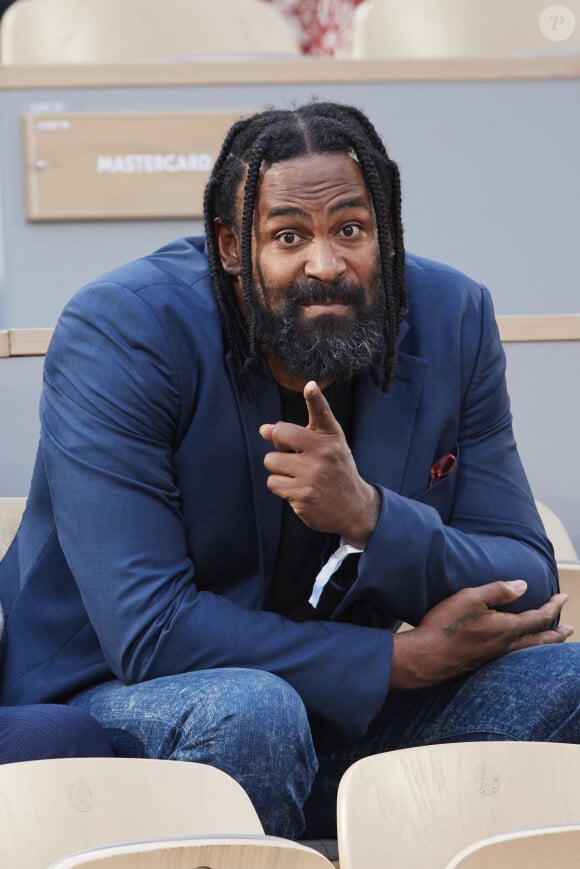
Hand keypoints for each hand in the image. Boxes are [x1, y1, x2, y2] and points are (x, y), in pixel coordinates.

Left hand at [259, 380, 379, 547]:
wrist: (353, 507)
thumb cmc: (335, 471)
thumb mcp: (327, 447)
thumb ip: (297, 435)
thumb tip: (263, 429)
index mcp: (331, 437)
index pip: (322, 412)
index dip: (315, 398)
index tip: (310, 387)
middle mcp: (324, 452)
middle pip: (280, 434)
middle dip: (279, 445)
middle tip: (293, 456)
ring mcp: (312, 474)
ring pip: (271, 461)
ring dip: (278, 469)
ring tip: (298, 475)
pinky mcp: (302, 494)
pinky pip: (273, 482)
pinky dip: (280, 486)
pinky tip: (297, 489)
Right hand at [390, 580, 572, 689]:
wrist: (426, 657)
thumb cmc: (446, 625)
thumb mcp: (470, 598)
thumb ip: (497, 591)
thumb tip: (522, 585)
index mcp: (506, 628)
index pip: (538, 617)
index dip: (553, 606)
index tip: (563, 596)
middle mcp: (505, 646)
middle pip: (540, 641)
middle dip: (556, 633)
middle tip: (569, 629)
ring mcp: (494, 657)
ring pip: (529, 651)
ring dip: (544, 644)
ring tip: (551, 640)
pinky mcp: (483, 663)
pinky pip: (516, 657)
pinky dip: (527, 651)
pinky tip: (518, 650)